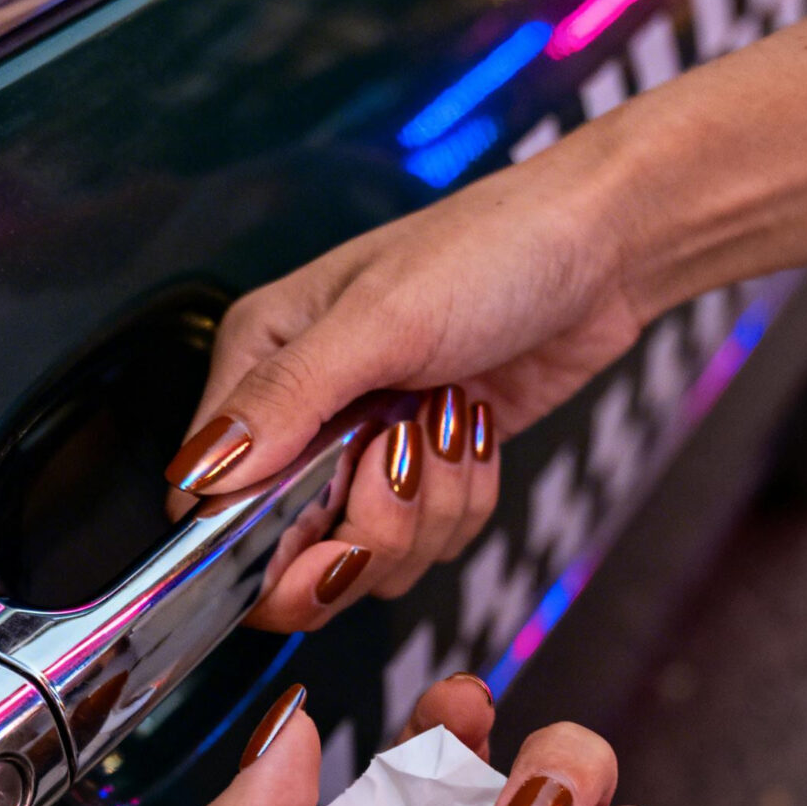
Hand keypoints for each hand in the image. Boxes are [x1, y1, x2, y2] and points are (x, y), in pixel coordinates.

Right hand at [165, 130, 639, 631]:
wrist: (605, 248)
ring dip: (430, 511)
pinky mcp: (425, 474)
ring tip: (452, 421)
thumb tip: (201, 472)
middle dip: (367, 531)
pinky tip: (475, 433)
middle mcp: (300, 414)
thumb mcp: (382, 319)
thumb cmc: (492, 249)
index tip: (328, 543)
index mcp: (260, 361)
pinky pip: (428, 543)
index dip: (263, 550)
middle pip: (292, 551)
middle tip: (409, 466)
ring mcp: (365, 450)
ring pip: (370, 557)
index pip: (215, 502)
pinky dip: (465, 503)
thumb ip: (288, 399)